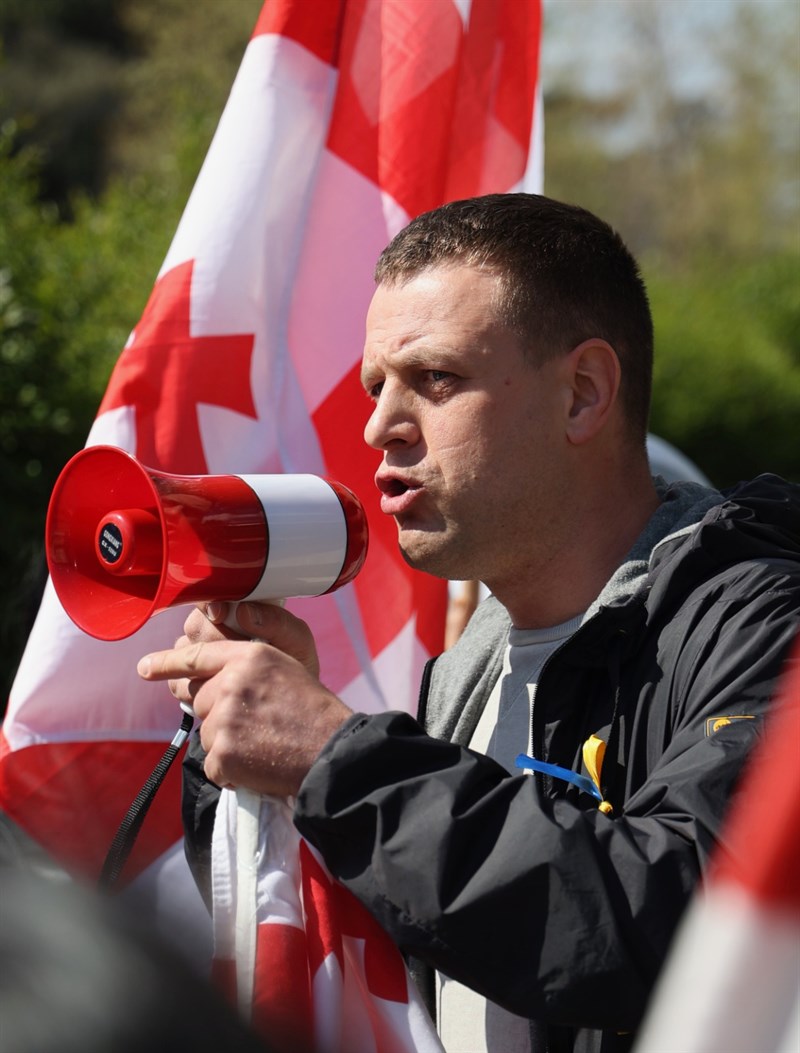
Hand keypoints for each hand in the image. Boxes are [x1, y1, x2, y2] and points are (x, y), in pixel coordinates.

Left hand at [137, 603, 351, 795]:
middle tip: (257, 724)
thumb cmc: (313, 712)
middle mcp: (232, 682)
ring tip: (263, 744)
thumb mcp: (285, 668)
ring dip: (228, 744)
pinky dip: (231, 770)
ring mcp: (225, 718)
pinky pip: (214, 764)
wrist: (330, 751)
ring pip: (207, 733)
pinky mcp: (224, 752)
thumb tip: (206, 685)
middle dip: (220, 714)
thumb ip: (244, 668)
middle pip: (200, 699)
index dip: (167, 662)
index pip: (197, 656)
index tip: (145, 667)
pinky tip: (259, 764)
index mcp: (249, 656)